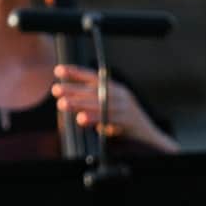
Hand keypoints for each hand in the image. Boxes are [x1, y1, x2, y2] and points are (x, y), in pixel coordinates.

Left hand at [51, 66, 169, 147]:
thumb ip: (94, 105)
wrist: (149, 135)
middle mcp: (121, 94)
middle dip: (73, 90)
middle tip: (56, 90)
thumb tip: (71, 103)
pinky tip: (81, 119)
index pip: (93, 77)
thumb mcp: (110, 109)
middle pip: (94, 90)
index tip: (59, 71)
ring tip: (63, 105)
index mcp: (116, 89)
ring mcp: (125, 107)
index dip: (76, 73)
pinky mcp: (127, 120)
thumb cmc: (127, 123)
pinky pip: (107, 118)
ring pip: (98, 103)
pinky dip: (93, 118)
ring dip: (79, 104)